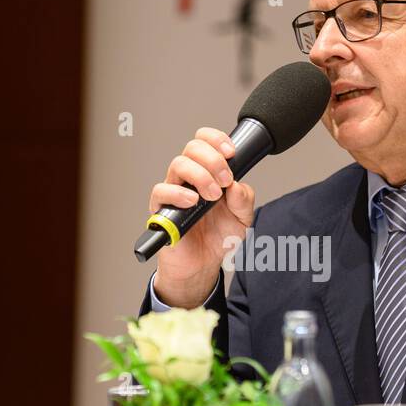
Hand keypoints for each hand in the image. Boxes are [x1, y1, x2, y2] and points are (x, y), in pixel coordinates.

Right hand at [148, 127, 255, 307]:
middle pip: (192, 148)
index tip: (231, 153)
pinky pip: (161, 191)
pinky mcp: (162, 209)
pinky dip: (178, 193)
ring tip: (212, 196)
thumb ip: (244, 199)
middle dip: (213, 159)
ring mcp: (174, 192)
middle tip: (225, 180)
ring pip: (178, 164)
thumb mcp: (243, 219)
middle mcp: (189, 178)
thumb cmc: (219, 238)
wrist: (204, 265)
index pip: (205, 142)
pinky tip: (193, 201)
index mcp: (209, 173)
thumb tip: (235, 184)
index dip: (217, 140)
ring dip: (200, 175)